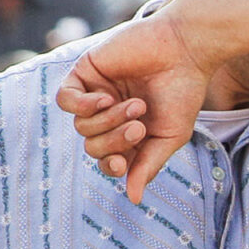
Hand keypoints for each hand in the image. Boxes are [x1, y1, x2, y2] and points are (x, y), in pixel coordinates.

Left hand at [55, 9, 214, 204]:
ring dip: (108, 120)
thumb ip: (148, 166)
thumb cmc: (183, 92)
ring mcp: (95, 94)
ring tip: (135, 104)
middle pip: (93, 146)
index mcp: (129, 134)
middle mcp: (110, 116)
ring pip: (81, 126)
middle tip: (139, 125)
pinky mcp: (85, 72)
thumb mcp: (170, 137)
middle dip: (115, 140)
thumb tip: (132, 199)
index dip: (111, 166)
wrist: (184, 50)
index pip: (108, 161)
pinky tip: (104, 98)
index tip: (123, 163)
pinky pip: (65, 99)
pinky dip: (81, 105)